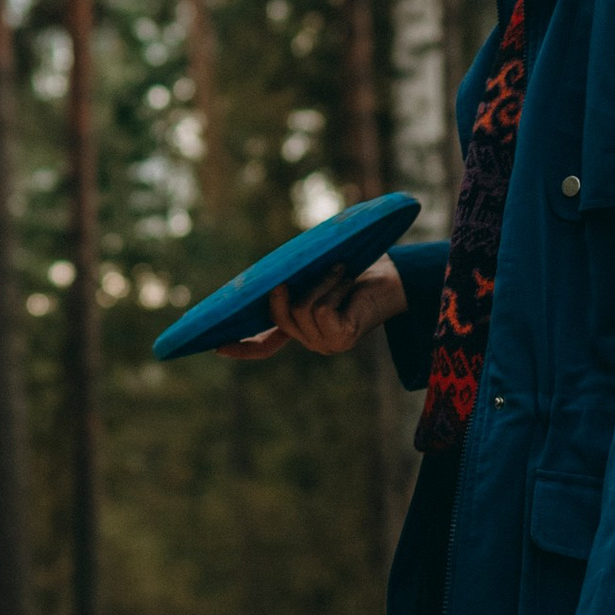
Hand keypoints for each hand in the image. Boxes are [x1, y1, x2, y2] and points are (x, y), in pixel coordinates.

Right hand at [218, 252, 407, 360]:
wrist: (396, 275)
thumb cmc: (358, 268)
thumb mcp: (316, 273)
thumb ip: (294, 283)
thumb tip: (272, 283)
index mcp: (303, 327)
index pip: (266, 344)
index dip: (243, 346)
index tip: (218, 347)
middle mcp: (312, 340)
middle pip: (280, 314)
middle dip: (288, 289)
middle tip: (302, 272)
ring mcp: (326, 343)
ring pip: (300, 309)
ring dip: (321, 282)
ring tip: (341, 271)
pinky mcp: (341, 339)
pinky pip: (320, 309)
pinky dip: (332, 286)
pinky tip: (348, 281)